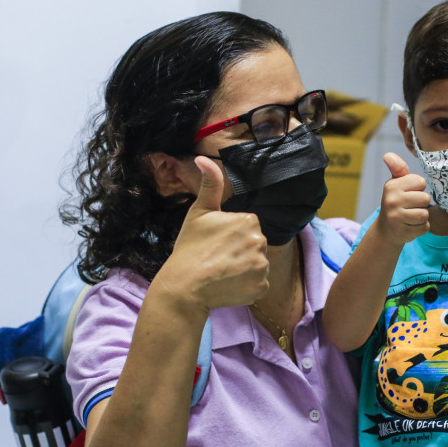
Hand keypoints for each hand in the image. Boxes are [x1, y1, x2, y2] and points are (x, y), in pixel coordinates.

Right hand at [152, 156, 269, 317]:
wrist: (185, 286)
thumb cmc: (190, 248)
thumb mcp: (198, 212)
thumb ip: (209, 184)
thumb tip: (202, 158)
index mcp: (249, 220)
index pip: (247, 227)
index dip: (230, 236)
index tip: (215, 243)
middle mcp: (260, 241)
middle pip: (254, 245)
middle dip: (239, 252)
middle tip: (217, 258)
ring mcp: (262, 266)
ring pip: (256, 265)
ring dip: (244, 269)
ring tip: (221, 273)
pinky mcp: (261, 288)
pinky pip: (258, 284)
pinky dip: (246, 286)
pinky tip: (228, 285)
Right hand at [375, 152, 430, 245]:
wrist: (386, 229)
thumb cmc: (395, 202)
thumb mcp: (395, 184)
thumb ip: (397, 168)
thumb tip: (388, 155)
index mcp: (392, 186)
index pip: (421, 182)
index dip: (419, 188)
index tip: (409, 193)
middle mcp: (392, 201)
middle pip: (425, 199)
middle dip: (421, 204)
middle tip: (410, 206)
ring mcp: (396, 218)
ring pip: (425, 214)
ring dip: (422, 216)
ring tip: (411, 216)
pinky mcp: (402, 232)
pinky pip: (424, 227)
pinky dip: (421, 228)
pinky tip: (410, 226)